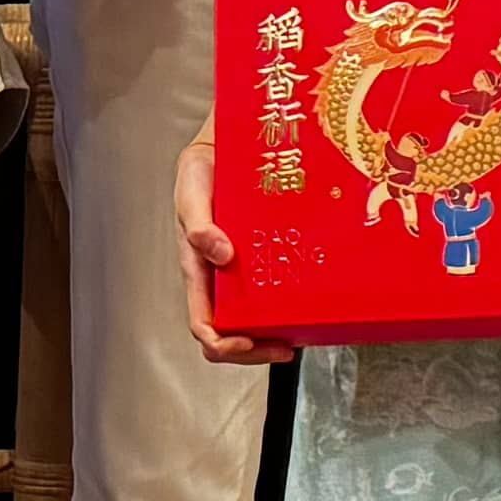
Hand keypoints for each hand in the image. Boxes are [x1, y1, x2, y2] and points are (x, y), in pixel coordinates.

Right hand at [175, 141, 285, 366]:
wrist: (222, 150)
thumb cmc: (201, 175)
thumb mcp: (192, 196)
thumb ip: (199, 226)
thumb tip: (221, 255)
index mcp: (198, 272)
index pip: (204, 325)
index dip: (224, 344)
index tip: (248, 340)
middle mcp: (219, 279)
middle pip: (230, 333)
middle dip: (255, 350)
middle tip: (286, 347)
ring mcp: (240, 272)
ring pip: (253, 318)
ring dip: (274, 332)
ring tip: (301, 331)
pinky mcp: (260, 258)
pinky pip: (273, 289)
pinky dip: (288, 303)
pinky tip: (308, 301)